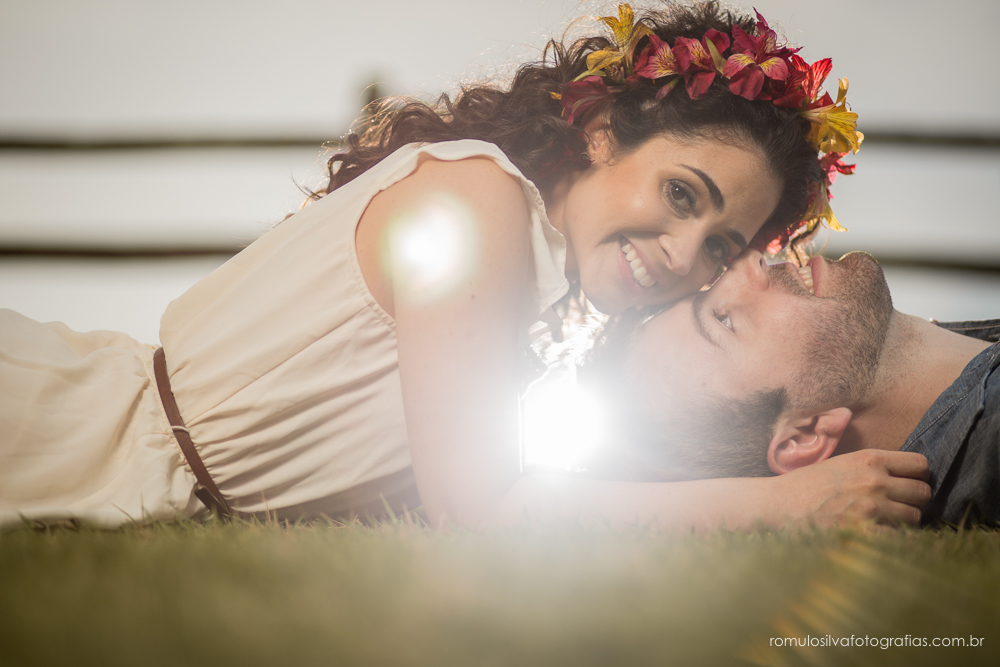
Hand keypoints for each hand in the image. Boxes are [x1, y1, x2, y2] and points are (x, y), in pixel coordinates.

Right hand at [772, 449, 930, 527]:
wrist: (779, 504)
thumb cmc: (807, 484)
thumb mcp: (842, 463)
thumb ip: (872, 467)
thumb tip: (903, 478)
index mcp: (870, 459)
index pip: (920, 464)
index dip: (917, 475)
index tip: (907, 483)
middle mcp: (876, 481)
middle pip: (923, 492)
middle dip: (913, 500)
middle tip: (897, 505)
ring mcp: (873, 507)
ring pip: (915, 516)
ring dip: (903, 521)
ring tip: (884, 521)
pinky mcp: (867, 532)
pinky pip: (901, 537)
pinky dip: (893, 538)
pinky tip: (876, 535)